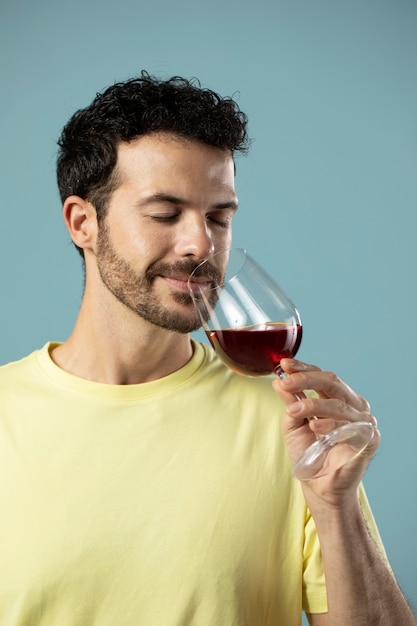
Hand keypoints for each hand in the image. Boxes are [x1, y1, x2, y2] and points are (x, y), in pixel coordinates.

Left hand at [272, 358, 379, 502]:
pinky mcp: (369, 439)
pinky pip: (351, 427)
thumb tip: (278, 380)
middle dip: (307, 380)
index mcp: (337, 397)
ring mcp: (363, 421)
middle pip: (332, 382)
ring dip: (314, 405)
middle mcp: (353, 404)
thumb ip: (290, 401)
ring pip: (339, 403)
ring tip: (294, 410)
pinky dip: (332, 425)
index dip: (303, 368)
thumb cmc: (309, 452)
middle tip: (287, 381)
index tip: (284, 364)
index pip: (321, 376)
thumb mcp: (293, 422)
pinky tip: (316, 427)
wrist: (319, 486)